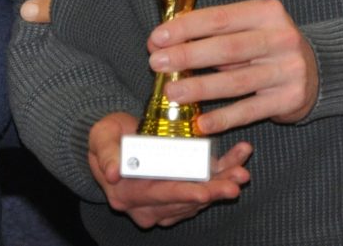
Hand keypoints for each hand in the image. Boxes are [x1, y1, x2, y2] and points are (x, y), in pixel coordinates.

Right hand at [86, 111, 251, 228]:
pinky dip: (223, 172)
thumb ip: (106, 154)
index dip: (182, 194)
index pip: (158, 197)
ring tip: (241, 171)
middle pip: (184, 200)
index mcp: (126, 196)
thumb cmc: (107, 136)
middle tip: (235, 185)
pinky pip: (204, 185)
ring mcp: (166, 203)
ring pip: (199, 196)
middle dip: (212, 192)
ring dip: (222, 183)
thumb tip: (113, 173)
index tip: (203, 192)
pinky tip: (239, 158)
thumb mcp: (100, 137)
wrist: (115, 140)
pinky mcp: (181, 193)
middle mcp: (147, 207)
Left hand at [151, 0, 317, 132]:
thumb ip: (212, 32)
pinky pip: (250, 110)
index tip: (157, 37)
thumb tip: (164, 40)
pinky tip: (200, 123)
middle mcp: (280, 39)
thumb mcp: (248, 28)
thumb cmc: (268, 47)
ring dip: (200, 88)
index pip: (219, 18)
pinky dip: (223, 118)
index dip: (186, 28)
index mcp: (267, 13)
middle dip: (188, 56)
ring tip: (172, 92)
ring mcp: (287, 70)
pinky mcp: (289, 99)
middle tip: (157, 63)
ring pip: (236, 82)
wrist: (318, 71)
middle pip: (227, 49)